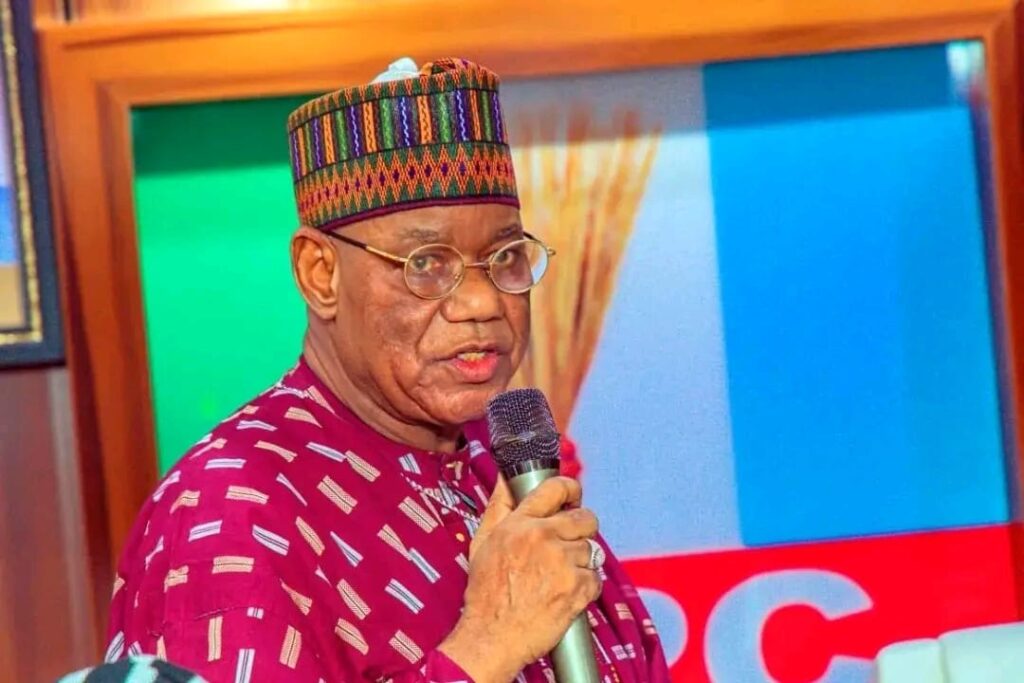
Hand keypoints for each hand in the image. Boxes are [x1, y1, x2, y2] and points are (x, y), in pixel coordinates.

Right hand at [439, 476, 600, 682]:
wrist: (492, 639)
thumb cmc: (485, 594)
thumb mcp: (482, 542)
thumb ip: (498, 506)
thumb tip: (507, 478)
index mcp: (519, 523)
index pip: (556, 488)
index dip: (571, 490)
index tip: (573, 497)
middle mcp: (542, 537)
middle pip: (585, 518)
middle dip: (582, 529)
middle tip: (571, 544)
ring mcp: (562, 563)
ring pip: (593, 549)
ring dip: (583, 562)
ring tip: (562, 576)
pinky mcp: (576, 588)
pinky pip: (597, 578)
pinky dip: (587, 587)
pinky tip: (567, 594)